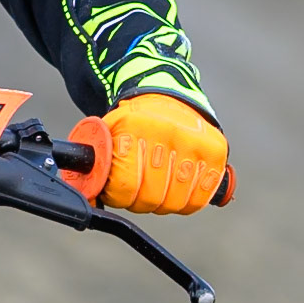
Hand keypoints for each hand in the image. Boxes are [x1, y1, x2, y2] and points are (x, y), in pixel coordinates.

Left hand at [100, 93, 229, 214]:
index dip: (117, 196)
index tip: (115, 192)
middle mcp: (168, 132)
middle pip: (152, 197)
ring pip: (176, 202)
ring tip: (155, 190)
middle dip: (138, 202)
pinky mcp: (216, 152)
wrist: (167, 98)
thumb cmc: (134, 123)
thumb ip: (96, 162)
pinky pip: (200, 198)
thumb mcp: (108, 133)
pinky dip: (186, 203)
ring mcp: (195, 143)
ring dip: (162, 204)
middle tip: (135, 193)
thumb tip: (87, 196)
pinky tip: (176, 191)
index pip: (126, 184)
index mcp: (134, 127)